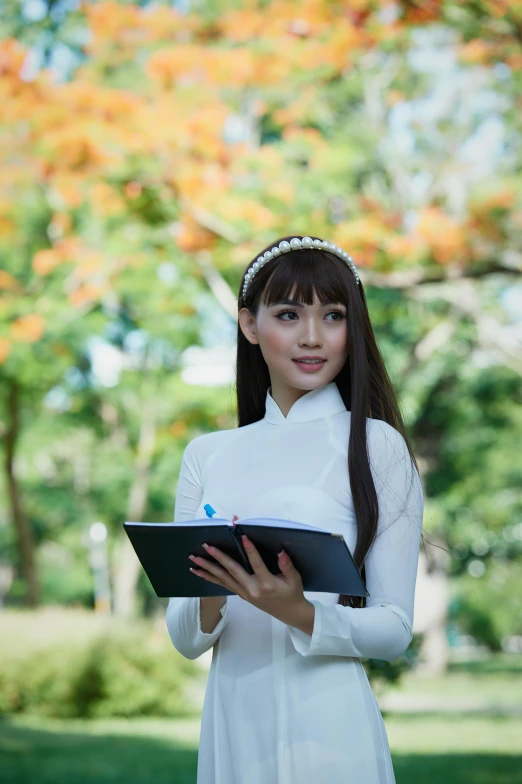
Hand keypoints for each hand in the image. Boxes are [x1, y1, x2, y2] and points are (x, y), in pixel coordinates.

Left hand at [189, 535, 308, 626]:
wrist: (289, 613)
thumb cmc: (292, 593)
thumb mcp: (295, 580)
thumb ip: (287, 566)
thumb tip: (281, 551)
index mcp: (266, 584)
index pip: (256, 564)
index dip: (250, 550)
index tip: (242, 537)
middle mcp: (252, 589)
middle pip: (232, 571)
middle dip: (218, 557)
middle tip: (207, 546)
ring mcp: (244, 593)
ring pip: (223, 578)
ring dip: (207, 568)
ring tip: (194, 559)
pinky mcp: (241, 594)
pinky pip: (223, 584)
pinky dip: (210, 578)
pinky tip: (199, 572)